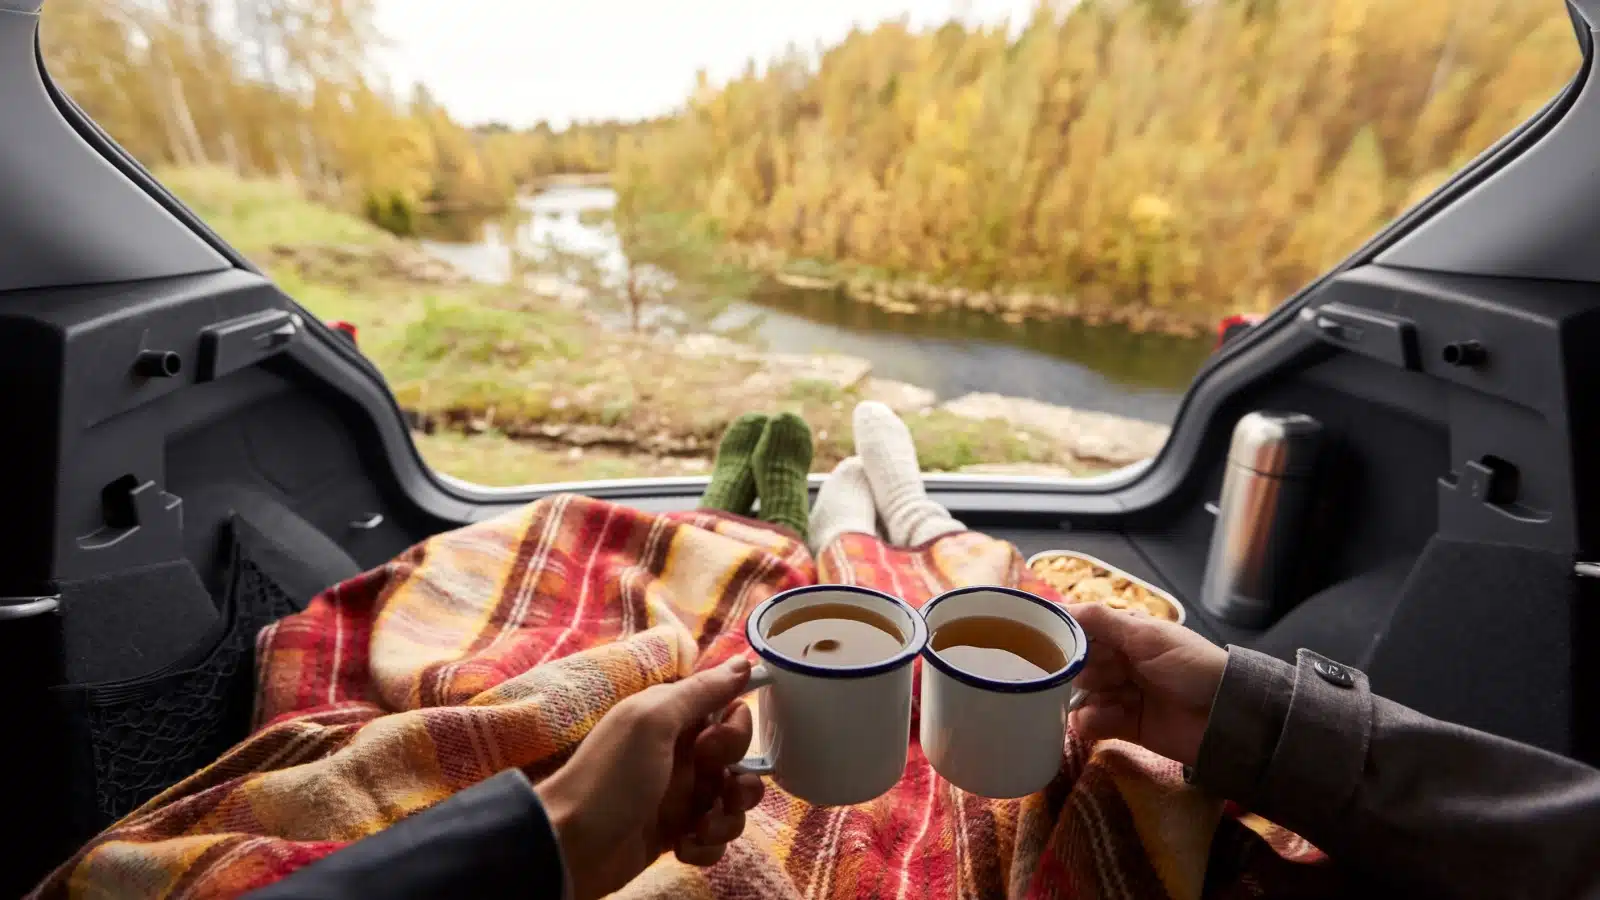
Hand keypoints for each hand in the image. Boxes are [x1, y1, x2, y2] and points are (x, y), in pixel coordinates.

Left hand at [534, 657, 765, 899]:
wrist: (571, 846)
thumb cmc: (612, 777)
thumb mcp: (653, 721)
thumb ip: (700, 691)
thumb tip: (745, 660)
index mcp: (674, 721)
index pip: (729, 714)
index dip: (735, 731)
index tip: (712, 748)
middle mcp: (682, 756)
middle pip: (738, 762)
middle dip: (740, 780)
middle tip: (714, 791)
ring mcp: (680, 798)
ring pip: (731, 803)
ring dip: (729, 819)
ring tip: (703, 829)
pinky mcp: (677, 835)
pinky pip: (714, 838)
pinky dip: (707, 847)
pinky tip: (683, 848)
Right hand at [1067, 603, 1227, 766]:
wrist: (1225, 716)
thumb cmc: (1190, 666)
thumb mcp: (1147, 636)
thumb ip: (1103, 621)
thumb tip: (1061, 607)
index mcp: (1127, 635)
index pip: (1084, 630)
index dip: (1064, 636)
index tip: (1042, 642)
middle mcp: (1120, 662)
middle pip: (1078, 665)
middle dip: (1078, 671)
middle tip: (1091, 675)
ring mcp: (1121, 694)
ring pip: (1082, 694)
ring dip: (1088, 697)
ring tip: (1108, 701)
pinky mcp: (1124, 725)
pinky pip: (1093, 722)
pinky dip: (1094, 720)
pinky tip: (1110, 717)